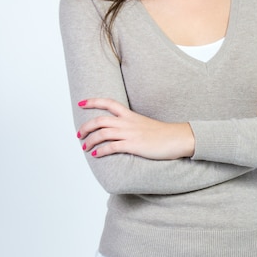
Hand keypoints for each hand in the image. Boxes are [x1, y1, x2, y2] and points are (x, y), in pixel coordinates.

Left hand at [77, 98, 194, 159]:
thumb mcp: (144, 124)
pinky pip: (111, 147)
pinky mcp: (133, 145)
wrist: (177, 138)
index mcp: (130, 115)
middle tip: (79, 134)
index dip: (93, 102)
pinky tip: (96, 154)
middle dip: (86, 126)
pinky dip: (101, 151)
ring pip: (102, 133)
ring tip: (85, 147)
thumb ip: (131, 125)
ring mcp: (130, 134)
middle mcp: (127, 122)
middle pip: (100, 120)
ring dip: (90, 140)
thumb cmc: (163, 134)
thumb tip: (120, 131)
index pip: (108, 103)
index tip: (81, 103)